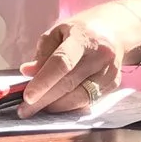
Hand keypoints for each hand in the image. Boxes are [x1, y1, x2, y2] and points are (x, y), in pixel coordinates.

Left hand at [20, 8, 135, 114]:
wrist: (115, 30)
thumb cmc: (80, 31)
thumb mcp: (58, 32)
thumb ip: (43, 53)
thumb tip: (28, 72)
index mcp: (83, 38)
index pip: (62, 62)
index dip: (44, 81)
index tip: (27, 96)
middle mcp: (100, 55)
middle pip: (69, 83)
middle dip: (44, 100)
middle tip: (25, 110)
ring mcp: (110, 71)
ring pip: (80, 97)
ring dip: (57, 107)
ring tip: (38, 109)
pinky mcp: (114, 84)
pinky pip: (89, 101)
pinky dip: (71, 106)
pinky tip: (57, 107)